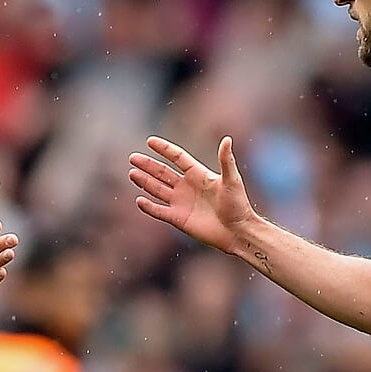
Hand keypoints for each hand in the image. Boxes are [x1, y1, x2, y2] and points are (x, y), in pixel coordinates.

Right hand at [128, 135, 256, 253]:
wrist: (237, 232)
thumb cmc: (238, 205)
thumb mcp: (232, 180)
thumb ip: (226, 160)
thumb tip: (227, 139)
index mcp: (198, 174)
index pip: (177, 157)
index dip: (164, 149)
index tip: (150, 141)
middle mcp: (187, 187)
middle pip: (162, 172)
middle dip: (147, 165)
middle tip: (133, 157)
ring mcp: (181, 203)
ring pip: (158, 189)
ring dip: (145, 182)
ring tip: (132, 173)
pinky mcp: (178, 218)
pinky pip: (159, 211)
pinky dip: (149, 207)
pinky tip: (139, 200)